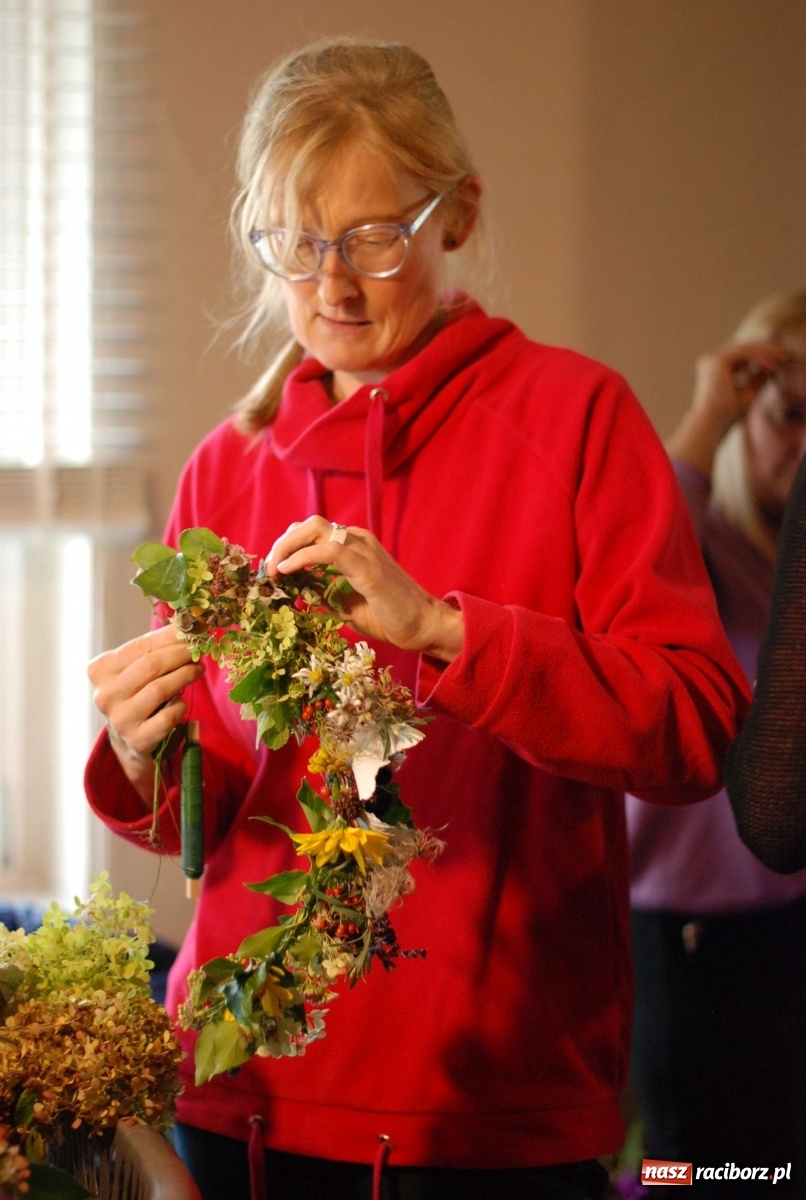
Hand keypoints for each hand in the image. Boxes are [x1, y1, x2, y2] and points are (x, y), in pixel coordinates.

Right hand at [88, 624, 203, 799]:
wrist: (130, 739)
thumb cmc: (136, 693)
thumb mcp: (137, 668)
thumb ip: (156, 647)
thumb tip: (188, 623)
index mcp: (100, 670)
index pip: (141, 646)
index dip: (170, 637)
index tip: (193, 631)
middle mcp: (105, 695)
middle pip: (151, 666)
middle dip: (180, 655)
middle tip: (199, 651)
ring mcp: (119, 720)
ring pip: (159, 689)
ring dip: (185, 676)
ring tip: (198, 670)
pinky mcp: (137, 740)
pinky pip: (167, 717)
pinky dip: (180, 706)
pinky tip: (182, 700)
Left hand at [263, 516, 463, 662]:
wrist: (422, 625)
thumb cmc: (388, 616)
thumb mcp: (346, 604)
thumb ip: (323, 593)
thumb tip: (296, 591)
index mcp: (354, 546)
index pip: (311, 533)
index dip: (286, 546)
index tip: (271, 571)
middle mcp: (357, 540)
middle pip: (309, 525)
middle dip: (282, 543)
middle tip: (269, 570)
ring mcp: (363, 550)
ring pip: (315, 529)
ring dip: (286, 547)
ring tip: (274, 571)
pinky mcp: (367, 567)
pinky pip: (328, 550)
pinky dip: (302, 558)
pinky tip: (288, 571)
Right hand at [666, 339, 788, 474]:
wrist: (712, 423)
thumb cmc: (726, 415)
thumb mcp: (748, 394)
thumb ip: (758, 379)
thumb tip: (772, 367)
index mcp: (713, 371)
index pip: (739, 359)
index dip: (759, 359)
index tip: (776, 365)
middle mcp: (710, 363)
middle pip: (742, 350)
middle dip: (764, 352)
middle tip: (783, 357)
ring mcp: (711, 360)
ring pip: (744, 349)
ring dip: (764, 353)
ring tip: (780, 360)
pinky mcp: (716, 360)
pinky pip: (743, 353)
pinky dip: (759, 357)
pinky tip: (771, 365)